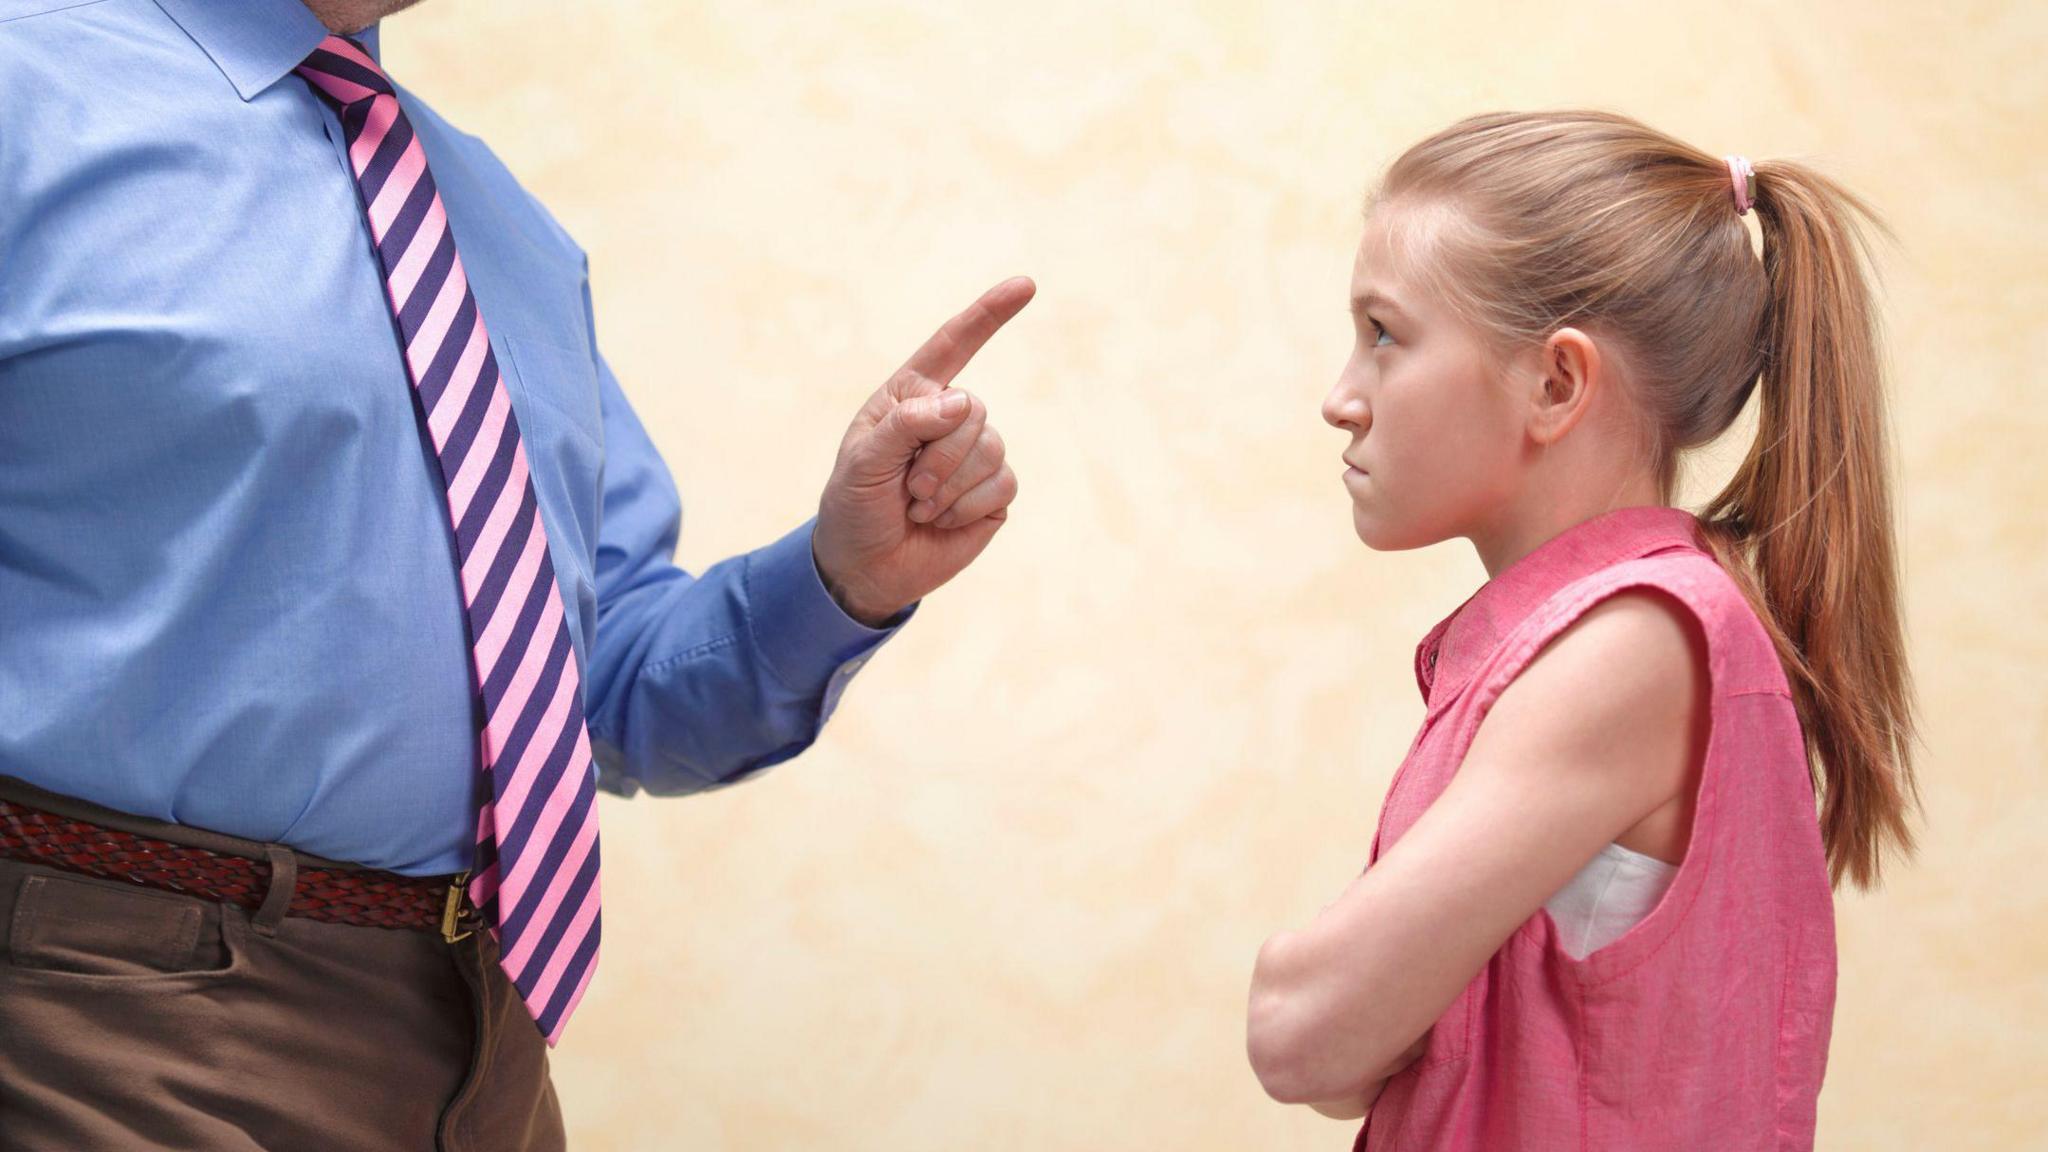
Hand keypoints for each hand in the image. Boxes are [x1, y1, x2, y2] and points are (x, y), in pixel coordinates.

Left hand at [812, 277, 1035, 625]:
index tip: (1025, 285)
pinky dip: (966, 507)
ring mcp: (977, 454)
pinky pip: (1002, 483)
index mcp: (913, 396)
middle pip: (973, 411)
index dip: (990, 314)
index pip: (955, 344)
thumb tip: (962, 402)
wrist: (866, 567)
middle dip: (939, 456)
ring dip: (948, 487)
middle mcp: (949, 417)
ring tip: (919, 506)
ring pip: (990, 449)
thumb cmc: (854, 507)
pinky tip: (942, 520)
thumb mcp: (861, 463)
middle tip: (908, 489)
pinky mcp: (995, 492)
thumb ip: (905, 425)